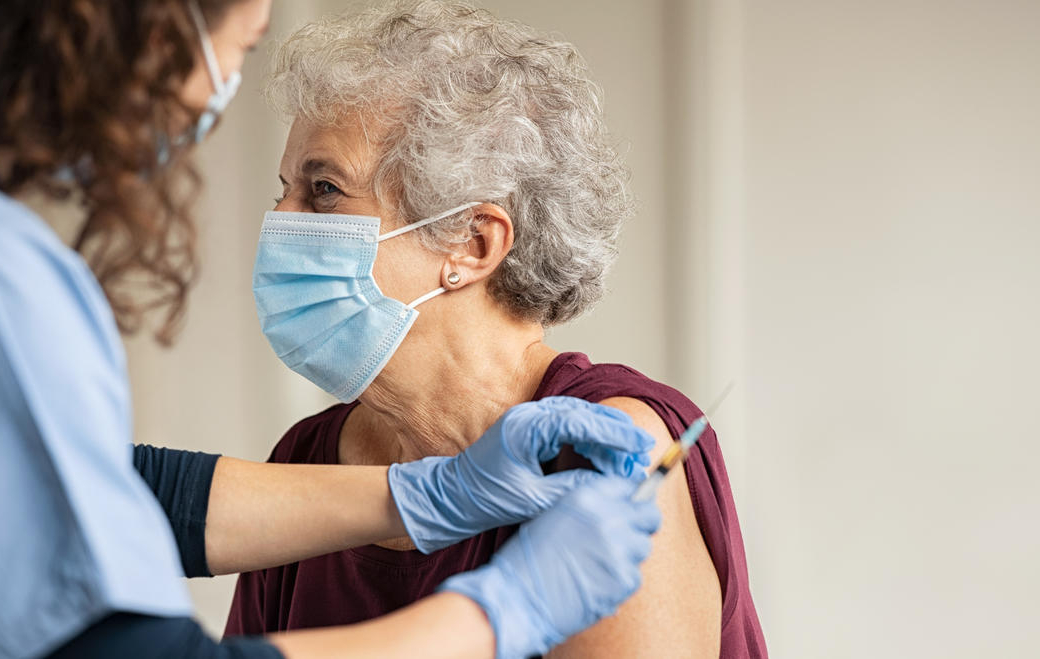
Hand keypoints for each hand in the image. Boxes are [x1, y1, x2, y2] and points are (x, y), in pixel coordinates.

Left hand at [387, 396, 652, 552]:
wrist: (451, 497)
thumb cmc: (484, 498)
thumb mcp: (533, 499)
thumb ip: (572, 489)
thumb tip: (609, 485)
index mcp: (526, 427)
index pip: (581, 422)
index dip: (614, 433)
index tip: (640, 444)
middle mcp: (528, 416)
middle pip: (583, 414)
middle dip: (615, 433)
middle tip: (641, 451)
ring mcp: (528, 420)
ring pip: (578, 419)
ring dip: (604, 436)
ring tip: (628, 457)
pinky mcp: (530, 430)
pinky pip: (567, 427)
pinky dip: (589, 439)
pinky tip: (603, 457)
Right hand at [439, 475, 661, 658]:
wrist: (517, 598)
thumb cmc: (528, 560)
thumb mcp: (554, 515)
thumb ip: (589, 508)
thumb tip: (620, 507)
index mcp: (586, 498)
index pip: (629, 486)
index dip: (632, 498)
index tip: (631, 507)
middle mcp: (607, 519)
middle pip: (649, 514)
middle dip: (643, 523)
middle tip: (628, 535)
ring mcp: (619, 550)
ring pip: (643, 547)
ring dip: (628, 554)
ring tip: (600, 565)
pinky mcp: (624, 580)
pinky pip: (635, 576)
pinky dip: (620, 581)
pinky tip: (596, 583)